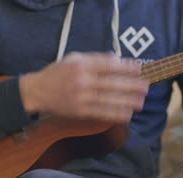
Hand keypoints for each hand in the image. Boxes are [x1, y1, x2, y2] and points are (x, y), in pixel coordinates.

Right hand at [19, 52, 148, 122]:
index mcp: (82, 65)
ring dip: (128, 101)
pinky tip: (127, 114)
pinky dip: (116, 114)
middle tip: (146, 87)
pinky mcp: (79, 111)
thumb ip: (94, 58)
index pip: (108, 65)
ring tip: (141, 101)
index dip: (126, 67)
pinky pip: (102, 113)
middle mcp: (82, 80)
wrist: (36, 92)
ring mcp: (81, 97)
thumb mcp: (73, 59)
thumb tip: (116, 59)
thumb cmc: (57, 73)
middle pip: (112, 83)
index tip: (139, 69)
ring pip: (109, 99)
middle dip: (131, 86)